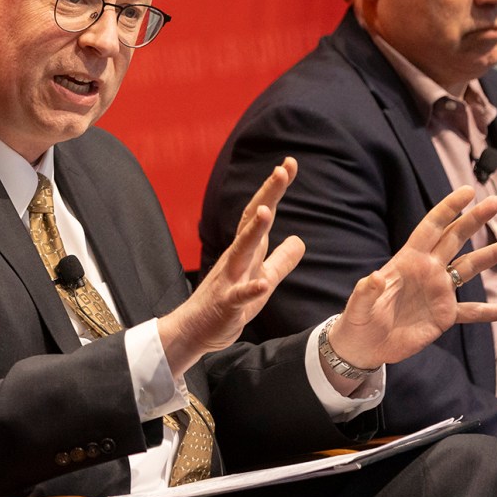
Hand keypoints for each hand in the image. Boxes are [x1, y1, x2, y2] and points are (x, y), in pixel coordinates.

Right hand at [160, 158, 305, 374]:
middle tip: (282, 170)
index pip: (261, 213)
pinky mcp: (226, 305)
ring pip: (242, 252)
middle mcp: (236, 259)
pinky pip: (239, 296)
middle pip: (252, 221)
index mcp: (246, 251)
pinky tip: (263, 284)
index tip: (289, 164)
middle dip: (267, 195)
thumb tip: (300, 240)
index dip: (275, 189)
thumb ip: (281, 260)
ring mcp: (229, 280)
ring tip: (268, 211)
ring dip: (254, 231)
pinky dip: (251, 289)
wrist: (196, 332)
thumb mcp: (262, 278)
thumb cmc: (228, 304)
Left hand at [325, 186, 496, 368]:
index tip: (468, 191)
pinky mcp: (445, 316)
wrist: (366, 346)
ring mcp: (439, 292)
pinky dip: (495, 312)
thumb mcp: (359, 306)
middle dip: (475, 220)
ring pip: (470, 268)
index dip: (448, 209)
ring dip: (492, 255)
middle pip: (455, 239)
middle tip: (496, 202)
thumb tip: (374, 278)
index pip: (431, 229)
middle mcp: (428, 271)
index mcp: (407, 261)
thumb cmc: (358, 321)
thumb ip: (367, 292)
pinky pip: (474, 312)